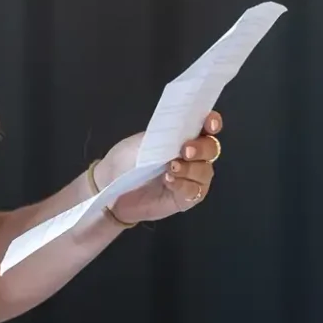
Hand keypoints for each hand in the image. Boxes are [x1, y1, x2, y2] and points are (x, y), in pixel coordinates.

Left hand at [96, 111, 223, 225]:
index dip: (213, 123)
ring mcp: (191, 178)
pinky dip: (183, 185)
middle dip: (201, 148)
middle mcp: (193, 156)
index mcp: (184, 136)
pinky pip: (194, 191)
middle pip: (212, 149)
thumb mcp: (143, 141)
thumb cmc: (127, 159)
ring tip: (170, 168)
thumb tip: (183, 131)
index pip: (207, 126)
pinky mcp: (186, 198)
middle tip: (184, 151)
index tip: (209, 124)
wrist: (110, 186)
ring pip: (205, 171)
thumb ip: (166, 136)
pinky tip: (168, 182)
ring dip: (190, 169)